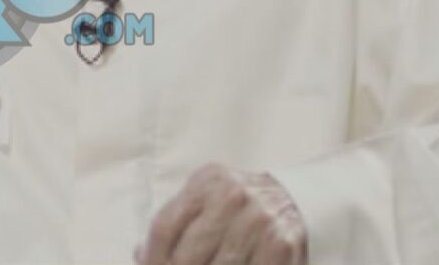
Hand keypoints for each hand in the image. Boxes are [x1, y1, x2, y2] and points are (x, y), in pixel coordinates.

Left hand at [136, 164, 306, 264]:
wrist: (297, 200)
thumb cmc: (239, 208)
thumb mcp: (206, 200)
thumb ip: (175, 223)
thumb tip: (140, 253)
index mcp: (207, 182)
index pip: (164, 227)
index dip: (152, 259)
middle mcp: (233, 196)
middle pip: (186, 256)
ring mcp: (259, 220)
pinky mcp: (281, 245)